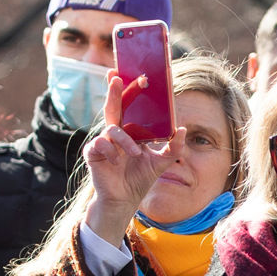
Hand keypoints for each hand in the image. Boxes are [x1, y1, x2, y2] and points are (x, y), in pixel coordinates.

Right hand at [81, 72, 185, 243]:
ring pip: (111, 128)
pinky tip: (116, 162)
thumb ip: (173, 147)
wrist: (125, 199)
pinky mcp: (93, 153)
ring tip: (135, 154)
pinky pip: (99, 144)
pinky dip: (110, 151)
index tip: (138, 76)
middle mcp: (115, 132)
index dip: (130, 90)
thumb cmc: (140, 178)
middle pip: (113, 106)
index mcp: (130, 130)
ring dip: (125, 140)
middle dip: (114, 90)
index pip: (129, 105)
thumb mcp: (161, 162)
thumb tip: (182, 129)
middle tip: (116, 77)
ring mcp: (103, 142)